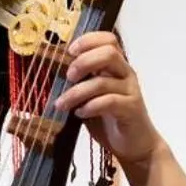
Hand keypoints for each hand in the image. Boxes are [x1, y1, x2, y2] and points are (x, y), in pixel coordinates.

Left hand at [53, 31, 165, 175]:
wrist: (135, 145)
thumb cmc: (109, 120)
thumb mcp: (90, 97)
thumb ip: (79, 84)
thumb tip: (50, 76)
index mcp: (115, 67)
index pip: (109, 40)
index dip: (88, 40)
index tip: (69, 51)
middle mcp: (125, 74)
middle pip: (109, 53)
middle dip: (83, 62)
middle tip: (68, 77)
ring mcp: (130, 91)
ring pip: (104, 81)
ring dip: (77, 92)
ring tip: (62, 104)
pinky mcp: (132, 109)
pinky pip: (110, 102)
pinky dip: (91, 106)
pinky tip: (80, 114)